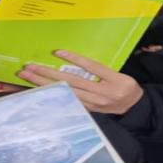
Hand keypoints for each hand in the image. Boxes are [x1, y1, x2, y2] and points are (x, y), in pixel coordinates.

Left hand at [17, 51, 143, 114]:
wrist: (134, 106)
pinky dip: (53, 94)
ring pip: (65, 92)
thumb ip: (101, 70)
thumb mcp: (120, 74)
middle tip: (30, 67)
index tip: (57, 52)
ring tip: (29, 76)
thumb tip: (77, 62)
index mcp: (113, 80)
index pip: (91, 67)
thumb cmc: (127, 86)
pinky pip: (67, 101)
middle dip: (48, 73)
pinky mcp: (88, 109)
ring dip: (45, 84)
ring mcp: (93, 103)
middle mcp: (102, 93)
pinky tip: (39, 90)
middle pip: (71, 82)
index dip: (74, 59)